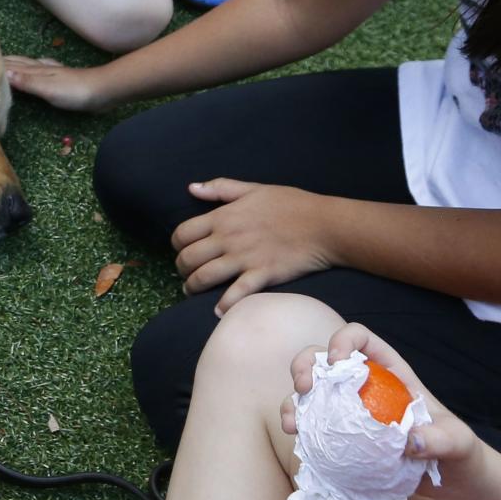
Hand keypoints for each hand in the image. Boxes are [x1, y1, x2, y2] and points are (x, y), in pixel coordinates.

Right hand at [3, 56, 115, 111]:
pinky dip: (33, 66)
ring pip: (30, 64)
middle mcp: (42, 68)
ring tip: (6, 60)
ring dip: (17, 62)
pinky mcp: (62, 79)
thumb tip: (2, 73)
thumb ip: (26, 82)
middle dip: (4, 59)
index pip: (11, 65)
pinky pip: (41, 69)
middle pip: (19, 62)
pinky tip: (38, 65)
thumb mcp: (48, 89)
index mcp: (37, 70)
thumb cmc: (75, 91)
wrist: (104, 91)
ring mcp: (53, 72)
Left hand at [169, 178, 337, 313]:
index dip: (176, 245)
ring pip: (204, 277)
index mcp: (224, 216)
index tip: (181, 250)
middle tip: (185, 274)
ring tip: (192, 291)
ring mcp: (244, 258)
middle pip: (188, 258)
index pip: (183, 233)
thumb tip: (192, 188)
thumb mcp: (253, 189)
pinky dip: (224, 305)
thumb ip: (220, 189)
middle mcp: (229, 238)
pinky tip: (218, 311)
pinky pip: (236, 294)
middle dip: (181, 269)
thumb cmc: (291, 204)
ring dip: (192, 287)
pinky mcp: (262, 275)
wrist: (324, 225)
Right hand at [279, 323, 487, 477]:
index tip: (337, 363)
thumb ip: (440, 440)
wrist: (450, 482)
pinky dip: (299, 426)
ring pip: (311, 391)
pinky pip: (313, 424)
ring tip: (292, 422)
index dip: (344, 341)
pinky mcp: (341, 437)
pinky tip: (296, 438)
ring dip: (294, 400)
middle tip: (303, 387)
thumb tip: (410, 442)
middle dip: (305, 364)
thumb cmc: (456, 451)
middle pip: (324, 359)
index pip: (361, 339)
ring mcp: (348, 411)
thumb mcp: (457, 443)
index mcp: (390, 372)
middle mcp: (364, 385)